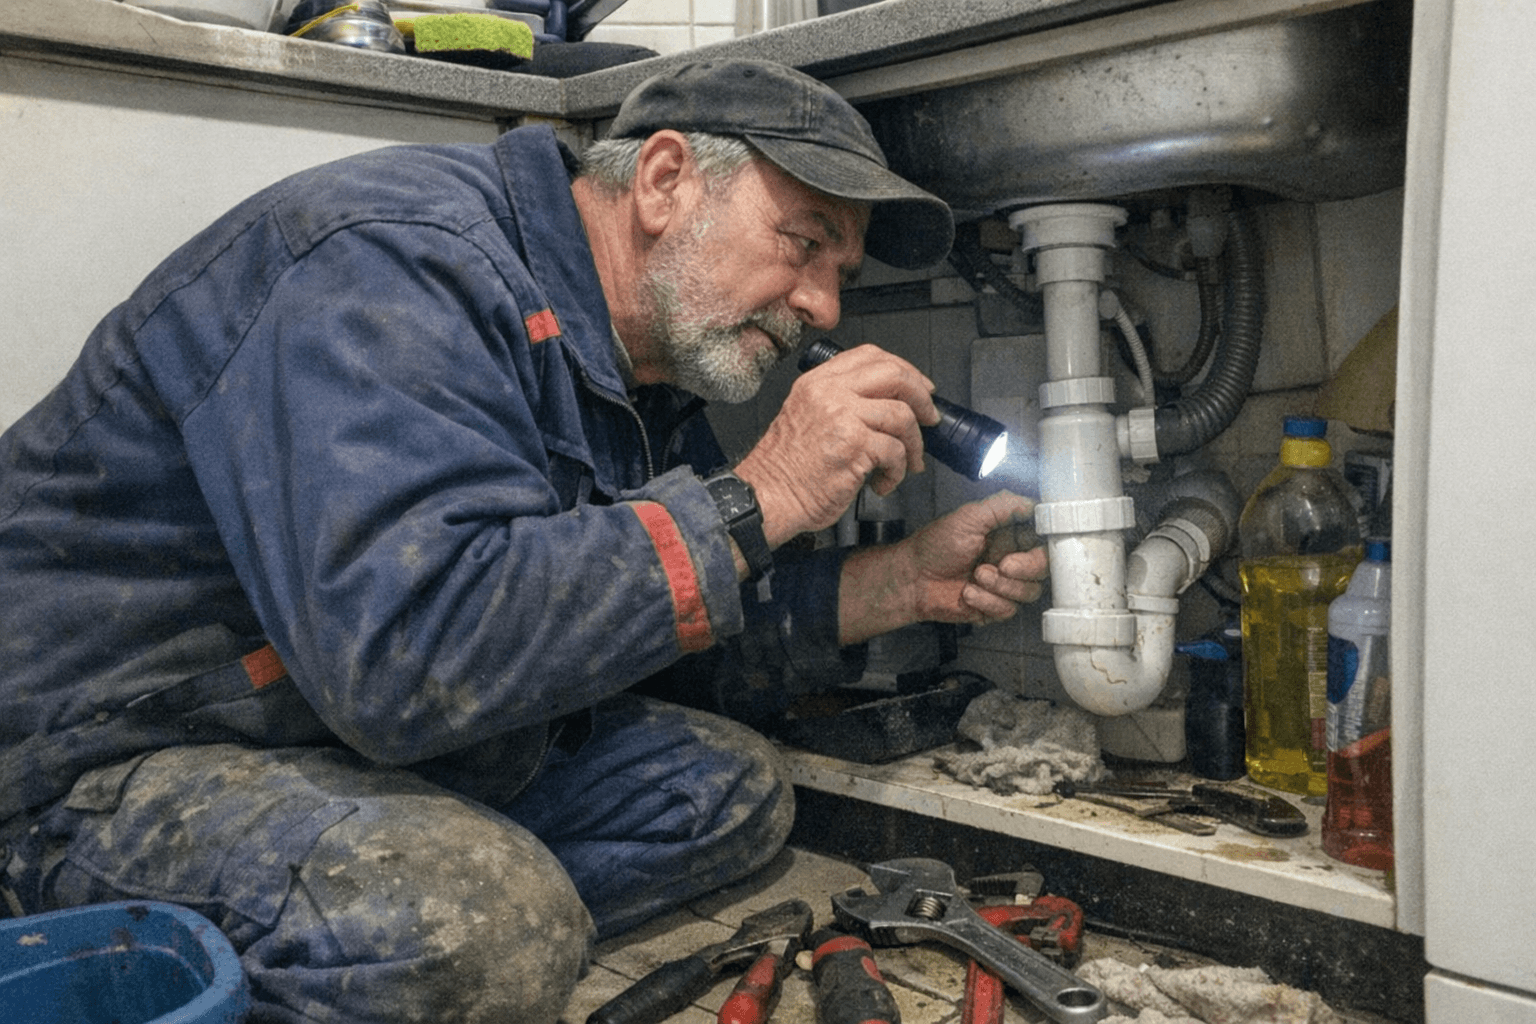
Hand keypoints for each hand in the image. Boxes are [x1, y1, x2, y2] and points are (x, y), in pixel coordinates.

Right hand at [734, 345, 937, 545]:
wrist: (765, 497)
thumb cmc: (784, 469)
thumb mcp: (805, 417)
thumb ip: (840, 402)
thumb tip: (887, 404)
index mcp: (817, 382)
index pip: (870, 356)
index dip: (904, 369)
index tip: (918, 388)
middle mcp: (829, 392)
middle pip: (894, 374)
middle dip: (921, 398)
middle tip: (929, 419)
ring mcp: (842, 416)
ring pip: (902, 415)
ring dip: (914, 444)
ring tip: (907, 464)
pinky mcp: (853, 445)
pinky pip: (896, 451)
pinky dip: (897, 471)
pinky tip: (883, 482)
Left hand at [904, 491, 1047, 624]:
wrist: (913, 578)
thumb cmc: (936, 545)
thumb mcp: (969, 517)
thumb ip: (1004, 507)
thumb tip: (1035, 504)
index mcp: (1010, 535)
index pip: (1044, 537)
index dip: (1047, 541)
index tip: (1038, 541)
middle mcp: (1013, 559)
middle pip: (1045, 567)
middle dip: (1027, 568)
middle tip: (1004, 565)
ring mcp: (1005, 585)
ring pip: (1029, 591)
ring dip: (1002, 586)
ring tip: (976, 576)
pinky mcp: (995, 607)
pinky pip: (1008, 609)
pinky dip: (987, 602)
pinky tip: (967, 593)